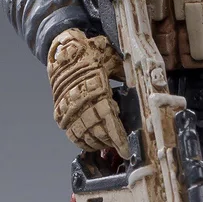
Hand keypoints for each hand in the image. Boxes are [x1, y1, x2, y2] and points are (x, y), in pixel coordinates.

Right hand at [46, 29, 128, 155]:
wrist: (62, 50)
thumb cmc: (90, 53)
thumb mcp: (112, 59)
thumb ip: (125, 74)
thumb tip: (142, 80)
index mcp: (97, 90)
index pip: (109, 121)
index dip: (118, 139)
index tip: (125, 151)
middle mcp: (81, 103)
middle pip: (97, 132)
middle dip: (110, 143)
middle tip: (120, 146)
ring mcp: (68, 109)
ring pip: (84, 136)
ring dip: (97, 143)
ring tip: (107, 144)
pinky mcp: (60, 113)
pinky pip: (71, 134)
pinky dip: (81, 141)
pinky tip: (90, 143)